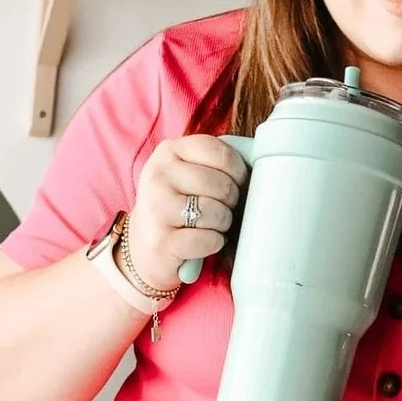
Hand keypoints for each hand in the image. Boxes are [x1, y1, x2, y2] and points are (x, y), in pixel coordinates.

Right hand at [117, 134, 247, 291]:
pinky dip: (214, 243)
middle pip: (222, 185)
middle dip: (230, 202)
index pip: (221, 153)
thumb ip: (212, 163)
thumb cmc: (175, 208)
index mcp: (168, 151)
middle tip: (220, 209)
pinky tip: (203, 241)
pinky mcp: (161, 240)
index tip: (237, 183)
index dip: (238, 171)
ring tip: (210, 226)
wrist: (142, 249)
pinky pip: (209, 239)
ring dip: (223, 224)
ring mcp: (157, 207)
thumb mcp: (185, 174)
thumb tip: (259, 168)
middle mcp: (158, 175)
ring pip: (217, 212)